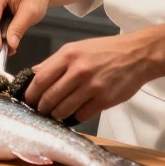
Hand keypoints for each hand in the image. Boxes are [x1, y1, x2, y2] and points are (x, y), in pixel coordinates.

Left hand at [25, 32, 157, 123]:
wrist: (136, 55)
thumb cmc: (105, 51)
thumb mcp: (76, 48)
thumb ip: (54, 62)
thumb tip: (34, 73)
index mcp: (67, 56)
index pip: (40, 80)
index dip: (30, 94)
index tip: (28, 100)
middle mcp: (78, 71)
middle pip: (50, 97)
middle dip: (41, 108)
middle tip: (40, 111)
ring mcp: (92, 87)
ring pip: (64, 109)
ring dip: (56, 115)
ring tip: (55, 114)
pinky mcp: (104, 100)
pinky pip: (82, 115)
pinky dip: (75, 117)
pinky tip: (73, 114)